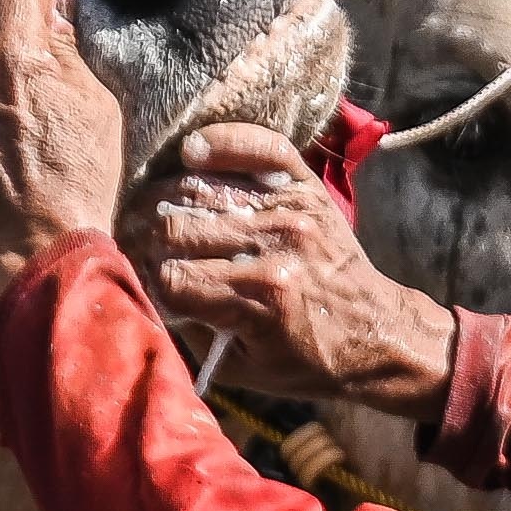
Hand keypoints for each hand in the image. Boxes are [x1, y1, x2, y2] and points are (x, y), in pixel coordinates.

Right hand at [121, 124, 456, 419]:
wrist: (374, 334)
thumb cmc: (305, 360)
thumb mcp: (241, 369)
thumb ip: (188, 334)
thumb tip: (140, 287)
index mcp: (257, 300)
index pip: (168, 274)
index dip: (143, 277)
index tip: (139, 279)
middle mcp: (274, 247)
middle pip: (176, 226)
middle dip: (144, 238)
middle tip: (136, 243)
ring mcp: (290, 211)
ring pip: (202, 186)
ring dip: (166, 196)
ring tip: (154, 210)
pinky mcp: (306, 189)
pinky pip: (262, 146)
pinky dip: (225, 141)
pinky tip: (193, 152)